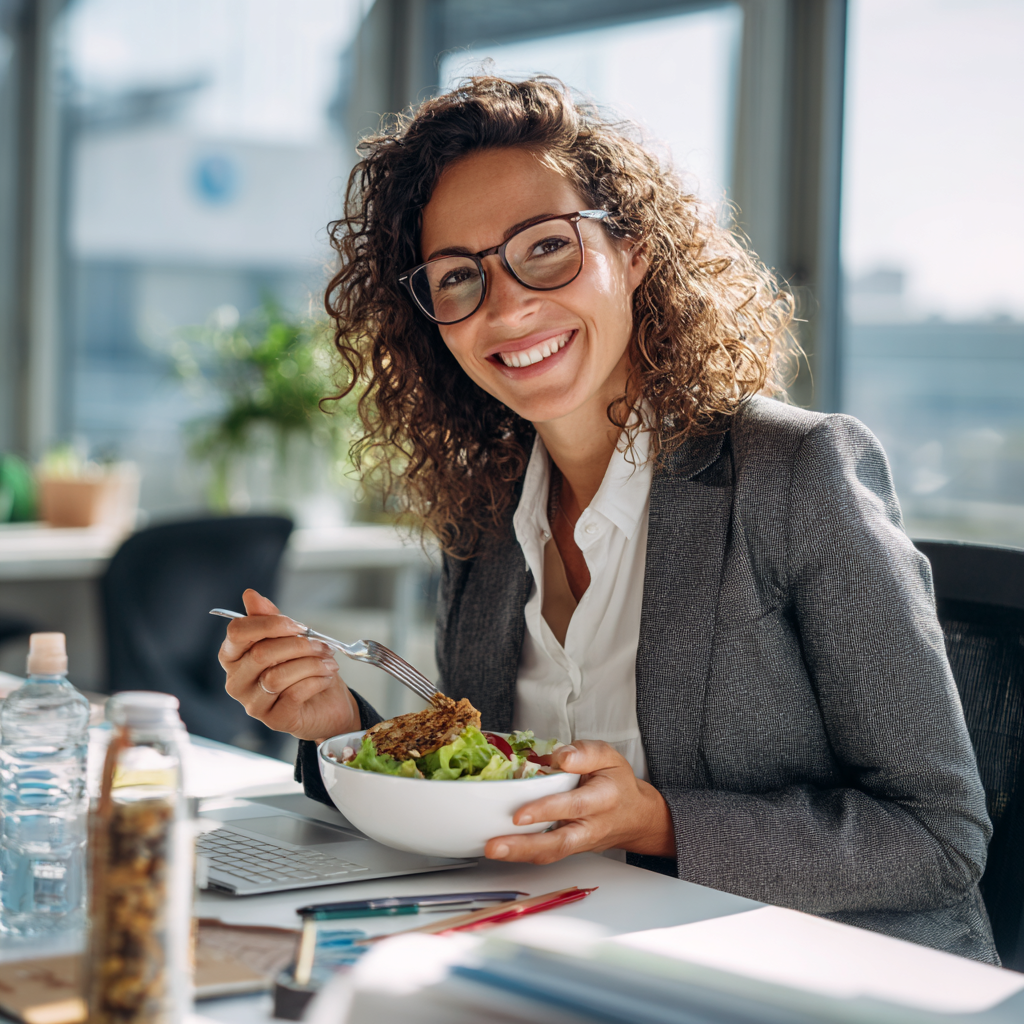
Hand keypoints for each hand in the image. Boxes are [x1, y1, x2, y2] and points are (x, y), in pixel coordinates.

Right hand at [218, 589, 359, 740]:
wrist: (326, 702)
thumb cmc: (303, 667)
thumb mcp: (290, 638)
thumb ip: (269, 618)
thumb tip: (250, 595)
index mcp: (234, 656)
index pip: (237, 632)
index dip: (270, 624)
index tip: (297, 625)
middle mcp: (236, 681)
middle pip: (261, 653)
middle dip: (299, 645)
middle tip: (324, 644)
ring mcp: (253, 704)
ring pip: (277, 676)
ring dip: (311, 664)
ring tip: (329, 661)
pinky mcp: (274, 720)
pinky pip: (293, 694)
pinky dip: (316, 681)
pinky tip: (326, 677)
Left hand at [484, 740, 674, 863]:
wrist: (636, 815)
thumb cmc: (617, 782)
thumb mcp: (609, 757)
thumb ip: (586, 752)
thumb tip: (561, 756)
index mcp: (603, 799)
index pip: (573, 806)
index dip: (546, 810)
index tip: (520, 814)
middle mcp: (591, 826)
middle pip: (559, 842)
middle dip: (525, 845)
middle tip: (495, 844)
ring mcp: (579, 842)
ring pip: (551, 854)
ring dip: (519, 854)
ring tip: (492, 849)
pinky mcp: (570, 849)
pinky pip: (547, 854)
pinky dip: (523, 854)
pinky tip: (502, 848)